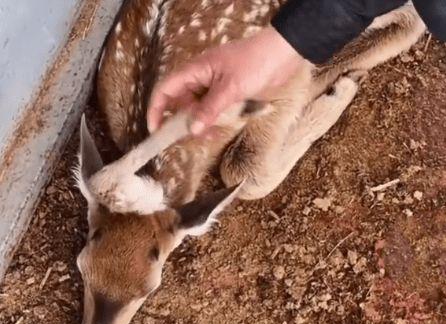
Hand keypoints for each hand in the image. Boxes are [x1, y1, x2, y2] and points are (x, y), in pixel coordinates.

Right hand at [147, 27, 303, 134]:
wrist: (282, 55)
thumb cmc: (254, 63)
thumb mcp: (229, 89)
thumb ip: (210, 110)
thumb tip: (193, 130)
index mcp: (195, 71)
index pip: (166, 90)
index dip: (157, 109)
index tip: (155, 129)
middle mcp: (201, 80)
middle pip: (182, 104)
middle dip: (184, 123)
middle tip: (191, 138)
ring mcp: (215, 88)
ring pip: (199, 111)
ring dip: (202, 125)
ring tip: (210, 136)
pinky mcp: (228, 96)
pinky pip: (214, 112)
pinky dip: (215, 122)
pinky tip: (220, 131)